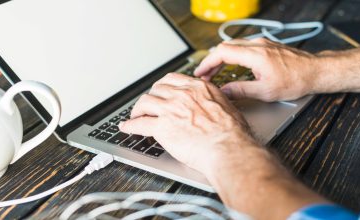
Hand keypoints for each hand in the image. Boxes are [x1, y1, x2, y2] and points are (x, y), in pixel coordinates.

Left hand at [119, 73, 255, 176]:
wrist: (228, 149)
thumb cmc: (232, 133)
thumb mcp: (226, 106)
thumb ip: (213, 101)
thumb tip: (212, 103)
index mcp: (198, 88)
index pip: (172, 79)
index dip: (161, 86)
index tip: (159, 91)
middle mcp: (182, 95)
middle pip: (156, 89)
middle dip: (150, 97)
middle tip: (147, 105)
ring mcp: (170, 110)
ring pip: (144, 102)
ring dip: (137, 110)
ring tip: (135, 115)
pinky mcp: (162, 127)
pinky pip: (139, 123)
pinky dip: (130, 126)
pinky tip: (127, 127)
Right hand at [194, 38, 318, 100]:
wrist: (315, 72)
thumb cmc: (296, 80)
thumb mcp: (265, 91)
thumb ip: (240, 91)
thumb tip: (223, 92)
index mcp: (255, 55)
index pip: (222, 53)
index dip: (207, 63)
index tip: (200, 73)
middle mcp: (257, 45)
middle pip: (225, 47)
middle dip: (211, 61)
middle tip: (205, 76)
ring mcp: (261, 44)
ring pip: (233, 46)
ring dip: (221, 58)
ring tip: (215, 73)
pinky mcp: (265, 46)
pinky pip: (242, 47)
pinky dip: (231, 56)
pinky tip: (230, 66)